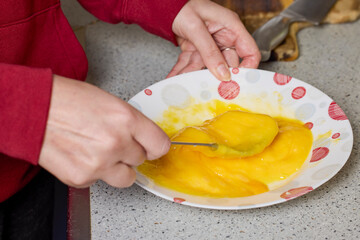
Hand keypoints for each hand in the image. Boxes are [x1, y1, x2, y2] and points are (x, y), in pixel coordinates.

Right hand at [39, 75, 169, 187]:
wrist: (33, 109)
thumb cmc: (67, 100)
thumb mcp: (110, 103)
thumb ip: (131, 123)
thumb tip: (144, 139)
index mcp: (126, 119)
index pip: (160, 145)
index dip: (155, 146)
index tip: (151, 147)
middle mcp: (116, 143)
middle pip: (141, 160)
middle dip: (131, 153)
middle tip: (115, 143)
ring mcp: (99, 163)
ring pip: (126, 177)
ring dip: (118, 168)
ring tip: (102, 154)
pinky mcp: (82, 178)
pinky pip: (100, 181)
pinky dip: (94, 172)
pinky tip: (82, 155)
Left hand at [168, 0, 260, 80]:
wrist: (164, 6)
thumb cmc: (182, 6)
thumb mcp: (196, 28)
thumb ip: (209, 52)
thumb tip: (223, 73)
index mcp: (231, 27)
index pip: (249, 52)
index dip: (247, 68)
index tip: (238, 81)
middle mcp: (222, 37)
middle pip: (226, 63)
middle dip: (213, 76)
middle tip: (207, 88)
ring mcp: (209, 45)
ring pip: (205, 66)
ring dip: (192, 75)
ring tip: (184, 83)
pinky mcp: (196, 50)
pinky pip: (191, 63)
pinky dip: (182, 71)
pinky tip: (175, 77)